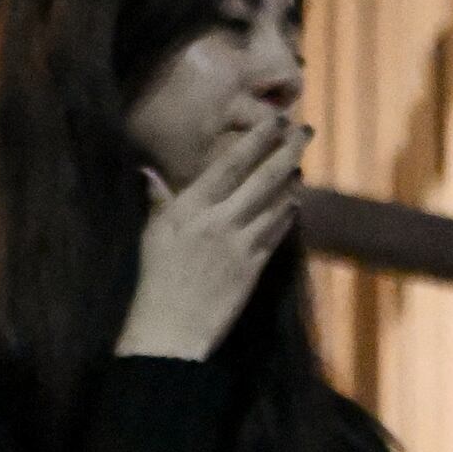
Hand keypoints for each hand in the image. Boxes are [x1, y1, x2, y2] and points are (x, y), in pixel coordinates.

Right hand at [117, 107, 305, 363]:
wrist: (168, 332)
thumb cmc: (154, 282)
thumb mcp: (150, 236)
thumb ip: (156, 202)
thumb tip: (147, 173)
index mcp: (191, 207)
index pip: (231, 164)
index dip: (257, 138)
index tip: (276, 119)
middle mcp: (220, 219)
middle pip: (263, 177)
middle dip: (287, 150)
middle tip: (306, 131)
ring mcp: (240, 243)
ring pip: (276, 202)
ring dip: (292, 180)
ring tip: (300, 165)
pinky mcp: (253, 267)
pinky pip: (276, 233)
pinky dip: (288, 215)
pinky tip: (294, 204)